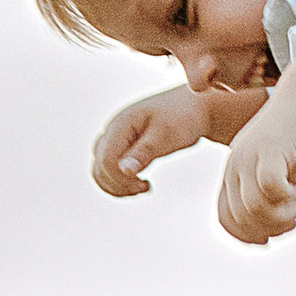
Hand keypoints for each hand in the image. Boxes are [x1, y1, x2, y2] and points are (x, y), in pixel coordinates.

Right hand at [93, 88, 209, 195]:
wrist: (195, 107)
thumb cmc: (184, 119)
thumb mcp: (166, 136)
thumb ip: (144, 152)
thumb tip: (124, 170)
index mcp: (121, 123)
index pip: (106, 160)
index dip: (121, 179)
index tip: (146, 185)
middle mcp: (114, 129)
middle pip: (100, 167)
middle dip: (120, 185)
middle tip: (146, 188)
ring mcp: (117, 137)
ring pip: (101, 169)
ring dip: (118, 186)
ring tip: (143, 188)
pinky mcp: (124, 144)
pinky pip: (110, 168)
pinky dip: (120, 181)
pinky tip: (141, 184)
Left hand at [217, 85, 295, 242]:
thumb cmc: (292, 137)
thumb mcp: (273, 170)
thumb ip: (265, 198)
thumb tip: (263, 234)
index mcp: (232, 172)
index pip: (225, 218)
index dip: (246, 236)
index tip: (269, 239)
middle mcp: (235, 164)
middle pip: (241, 217)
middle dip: (267, 229)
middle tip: (290, 223)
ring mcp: (251, 155)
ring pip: (253, 206)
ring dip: (277, 218)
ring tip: (295, 212)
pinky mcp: (271, 148)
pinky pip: (270, 187)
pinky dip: (284, 199)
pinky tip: (295, 195)